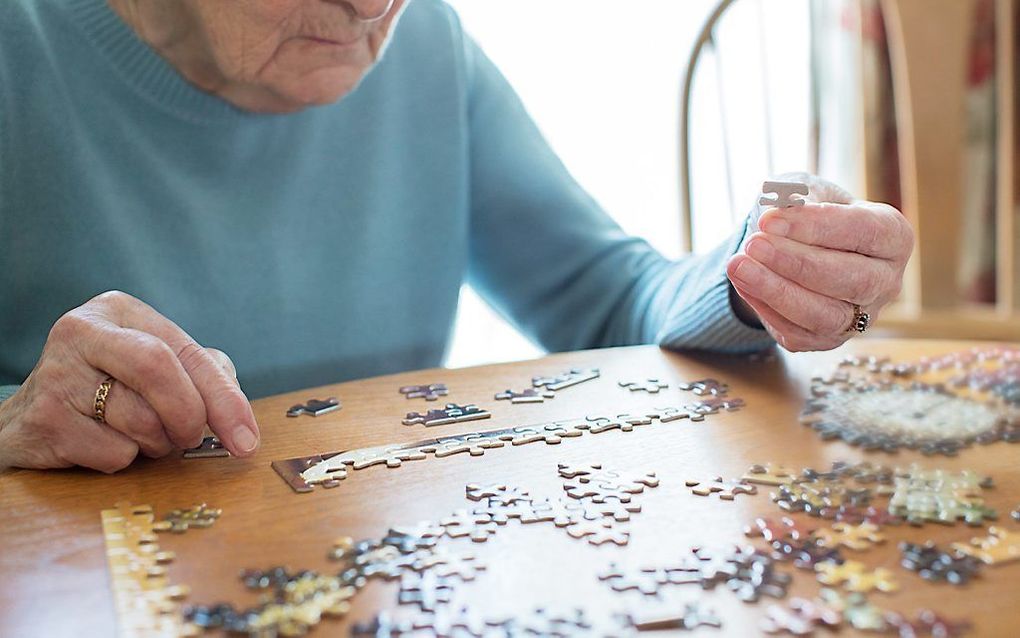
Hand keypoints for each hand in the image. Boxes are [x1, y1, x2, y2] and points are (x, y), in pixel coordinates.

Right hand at [0, 291, 258, 472]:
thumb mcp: (156, 366)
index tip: (247, 439)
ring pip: (140, 421)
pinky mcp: (43, 419)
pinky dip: (124, 459)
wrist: (30, 420)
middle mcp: (82, 332)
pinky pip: (114, 453)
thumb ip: (203, 375)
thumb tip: (239, 416)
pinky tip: (103, 443)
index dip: (224, 398)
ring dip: (157, 443)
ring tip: (140, 435)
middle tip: (191, 438)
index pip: (185, 351)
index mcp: (118, 310)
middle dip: (189, 416)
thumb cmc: (110, 389)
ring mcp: (56, 374)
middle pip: (159, 371)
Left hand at [726, 174, 913, 351]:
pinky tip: (743, 283)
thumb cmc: (809, 215)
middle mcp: (886, 281)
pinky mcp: (828, 340)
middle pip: (851, 279)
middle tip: (753, 244)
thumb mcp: (805, 191)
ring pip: (826, 315)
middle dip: (796, 262)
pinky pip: (798, 333)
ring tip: (738, 266)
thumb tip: (776, 204)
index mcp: (892, 237)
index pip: (863, 231)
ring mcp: (861, 317)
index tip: (769, 219)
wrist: (799, 248)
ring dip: (777, 291)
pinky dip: (766, 309)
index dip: (815, 226)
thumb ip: (795, 194)